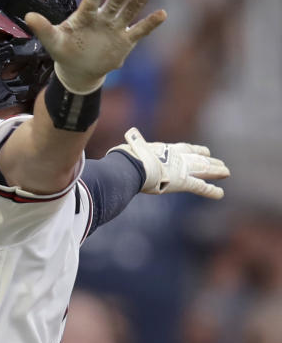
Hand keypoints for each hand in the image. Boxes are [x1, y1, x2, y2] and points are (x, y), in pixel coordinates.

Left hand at [25, 0, 166, 94]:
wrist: (77, 70)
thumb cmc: (65, 51)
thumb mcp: (53, 41)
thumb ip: (43, 29)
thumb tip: (28, 17)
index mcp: (86, 14)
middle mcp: (103, 17)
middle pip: (115, 1)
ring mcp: (116, 27)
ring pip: (129, 11)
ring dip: (139, 0)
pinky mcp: (125, 41)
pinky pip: (139, 31)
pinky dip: (150, 23)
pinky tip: (162, 14)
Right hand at [110, 127, 229, 198]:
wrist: (133, 165)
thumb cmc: (126, 159)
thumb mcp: (128, 152)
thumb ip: (127, 152)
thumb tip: (115, 154)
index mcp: (165, 149)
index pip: (185, 148)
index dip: (195, 150)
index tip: (204, 151)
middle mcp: (177, 157)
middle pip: (198, 159)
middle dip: (210, 161)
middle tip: (221, 163)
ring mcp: (181, 169)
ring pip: (203, 170)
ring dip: (216, 172)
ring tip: (227, 173)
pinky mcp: (182, 182)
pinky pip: (200, 187)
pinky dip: (211, 191)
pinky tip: (221, 194)